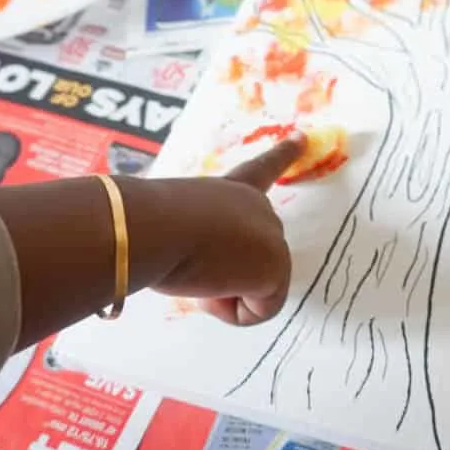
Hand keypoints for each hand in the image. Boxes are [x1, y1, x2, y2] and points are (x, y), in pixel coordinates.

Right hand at [128, 134, 305, 325]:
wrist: (155, 226)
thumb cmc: (147, 224)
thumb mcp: (171, 224)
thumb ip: (192, 236)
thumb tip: (187, 265)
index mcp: (230, 190)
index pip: (261, 170)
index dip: (283, 154)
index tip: (302, 136)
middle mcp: (257, 206)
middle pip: (249, 263)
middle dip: (219, 278)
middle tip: (188, 261)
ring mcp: (272, 235)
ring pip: (248, 292)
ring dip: (217, 294)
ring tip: (195, 268)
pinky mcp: (277, 267)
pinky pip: (255, 312)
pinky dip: (229, 311)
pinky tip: (211, 286)